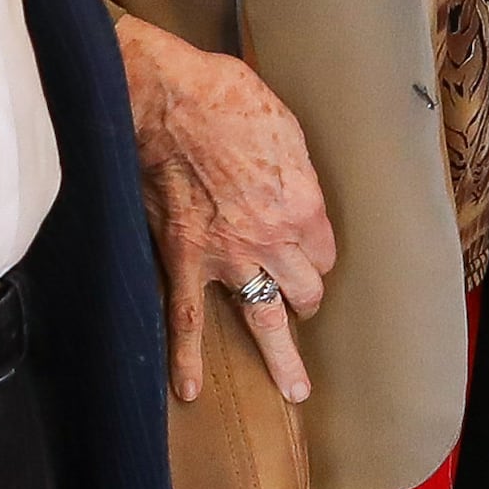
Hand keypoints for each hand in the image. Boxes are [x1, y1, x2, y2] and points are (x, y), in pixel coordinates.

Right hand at [117, 13, 338, 404]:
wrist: (165, 100)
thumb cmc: (225, 97)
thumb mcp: (282, 124)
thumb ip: (293, 167)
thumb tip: (292, 183)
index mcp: (304, 202)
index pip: (324, 250)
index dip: (315, 252)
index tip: (307, 249)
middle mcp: (274, 237)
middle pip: (304, 286)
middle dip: (306, 294)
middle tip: (302, 302)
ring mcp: (229, 255)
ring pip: (264, 316)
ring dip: (281, 355)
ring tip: (294, 388)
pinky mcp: (183, 259)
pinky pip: (187, 320)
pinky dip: (186, 359)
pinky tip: (190, 391)